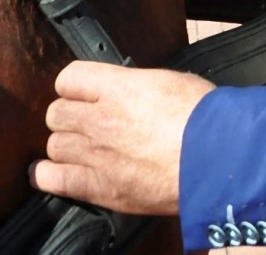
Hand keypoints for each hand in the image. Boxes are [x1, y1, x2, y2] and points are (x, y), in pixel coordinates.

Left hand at [29, 61, 215, 215]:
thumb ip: (138, 86)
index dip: (77, 86)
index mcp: (117, 87)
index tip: (84, 94)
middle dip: (70, 116)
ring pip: (55, 145)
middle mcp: (99, 118)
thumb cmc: (204, 118)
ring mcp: (96, 154)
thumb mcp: (171, 82)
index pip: (69, 78)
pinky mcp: (100, 186)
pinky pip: (53, 179)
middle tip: (87, 124)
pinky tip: (58, 173)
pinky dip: (50, 175)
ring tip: (83, 150)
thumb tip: (130, 92)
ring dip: (67, 146)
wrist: (215, 157)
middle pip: (57, 113)